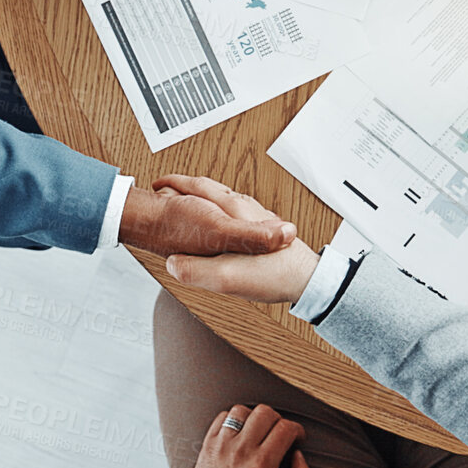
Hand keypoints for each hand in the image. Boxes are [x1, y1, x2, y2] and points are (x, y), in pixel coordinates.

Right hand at [154, 175, 319, 303]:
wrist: (309, 280)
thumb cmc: (273, 275)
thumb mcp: (227, 277)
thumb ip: (196, 270)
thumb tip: (172, 265)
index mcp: (232, 214)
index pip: (197, 186)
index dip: (175, 186)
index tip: (159, 188)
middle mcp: (244, 209)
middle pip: (209, 188)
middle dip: (186, 188)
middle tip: (166, 191)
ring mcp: (254, 216)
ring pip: (221, 199)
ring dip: (202, 198)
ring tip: (186, 202)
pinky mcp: (262, 227)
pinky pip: (232, 213)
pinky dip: (217, 212)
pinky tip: (217, 225)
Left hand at [189, 405, 313, 467]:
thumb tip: (298, 455)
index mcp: (262, 464)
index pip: (285, 428)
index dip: (297, 430)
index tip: (296, 438)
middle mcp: (241, 450)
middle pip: (265, 412)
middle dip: (278, 420)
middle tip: (278, 434)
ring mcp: (222, 446)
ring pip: (242, 411)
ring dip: (254, 418)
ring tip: (258, 432)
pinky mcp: (208, 446)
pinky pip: (222, 418)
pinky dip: (233, 420)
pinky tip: (239, 434)